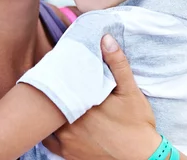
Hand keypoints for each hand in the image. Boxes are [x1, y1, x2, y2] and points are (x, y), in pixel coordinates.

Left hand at [43, 34, 160, 159]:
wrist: (142, 158)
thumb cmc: (137, 123)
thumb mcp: (130, 90)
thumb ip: (117, 63)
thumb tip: (105, 38)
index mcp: (83, 102)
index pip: (59, 83)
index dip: (54, 74)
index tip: (53, 67)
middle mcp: (70, 122)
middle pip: (48, 102)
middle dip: (48, 91)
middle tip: (49, 81)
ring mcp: (66, 140)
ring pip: (44, 122)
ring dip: (45, 111)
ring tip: (47, 100)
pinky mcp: (68, 154)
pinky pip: (47, 142)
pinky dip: (46, 132)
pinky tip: (50, 123)